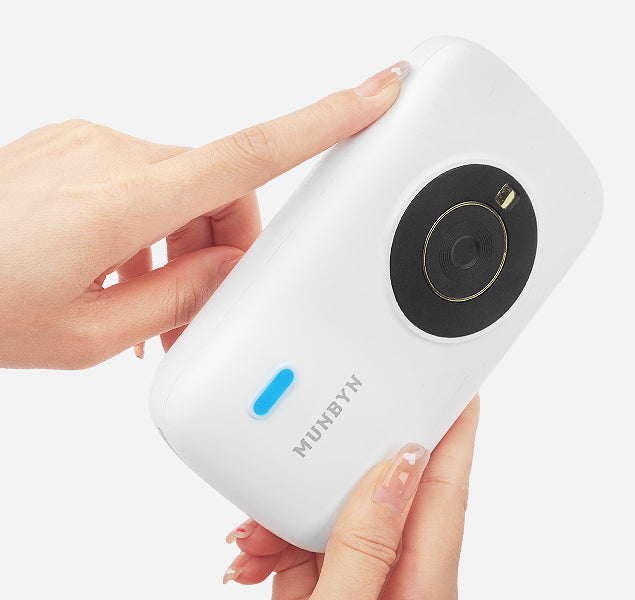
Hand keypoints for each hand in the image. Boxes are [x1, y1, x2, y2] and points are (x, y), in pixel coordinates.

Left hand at [0, 61, 408, 368]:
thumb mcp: (90, 337)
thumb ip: (181, 300)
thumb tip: (231, 272)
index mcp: (125, 202)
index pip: (254, 152)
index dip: (328, 120)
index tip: (379, 91)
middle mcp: (110, 153)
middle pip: (221, 186)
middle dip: (225, 248)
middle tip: (195, 312)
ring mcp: (84, 140)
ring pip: (180, 185)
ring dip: (180, 243)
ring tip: (140, 308)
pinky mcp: (64, 142)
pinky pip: (138, 176)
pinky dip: (144, 224)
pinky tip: (110, 274)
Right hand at [223, 395, 479, 598]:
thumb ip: (366, 543)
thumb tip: (391, 472)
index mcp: (427, 581)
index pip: (446, 485)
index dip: (449, 424)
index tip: (440, 375)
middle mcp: (403, 582)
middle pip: (385, 493)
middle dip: (338, 465)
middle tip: (300, 443)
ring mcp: (366, 588)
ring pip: (339, 521)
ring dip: (291, 514)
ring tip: (254, 531)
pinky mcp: (328, 598)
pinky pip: (308, 553)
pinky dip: (275, 546)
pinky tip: (249, 556)